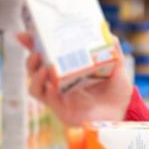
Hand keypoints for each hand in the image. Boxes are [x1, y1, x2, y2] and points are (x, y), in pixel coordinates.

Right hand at [17, 32, 131, 125]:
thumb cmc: (116, 93)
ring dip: (35, 75)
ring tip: (44, 67)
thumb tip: (111, 36)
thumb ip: (114, 53)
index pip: (47, 55)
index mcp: (69, 70)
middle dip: (30, 59)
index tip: (24, 34)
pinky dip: (47, 92)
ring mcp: (59, 97)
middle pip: (35, 70)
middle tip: (36, 51)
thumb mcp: (117, 69)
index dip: (34, 45)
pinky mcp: (62, 110)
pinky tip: (51, 86)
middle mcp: (60, 83)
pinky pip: (48, 101)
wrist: (123, 115)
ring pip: (36, 87)